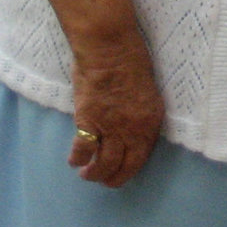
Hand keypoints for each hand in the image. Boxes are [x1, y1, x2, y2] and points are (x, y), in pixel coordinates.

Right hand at [67, 33, 163, 185]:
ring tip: (87, 174)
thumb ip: (141, 114)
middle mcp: (133, 128)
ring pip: (102, 164)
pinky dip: (77, 158)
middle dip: (112, 178)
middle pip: (122, 165)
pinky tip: (75, 160)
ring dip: (94, 174)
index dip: (129, 170)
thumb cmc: (131, 61)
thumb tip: (131, 132)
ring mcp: (110, 126)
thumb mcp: (148, 91)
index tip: (122, 174)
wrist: (110, 46)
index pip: (141, 157)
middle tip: (104, 180)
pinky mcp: (88, 121)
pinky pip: (82, 149)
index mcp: (151, 120)